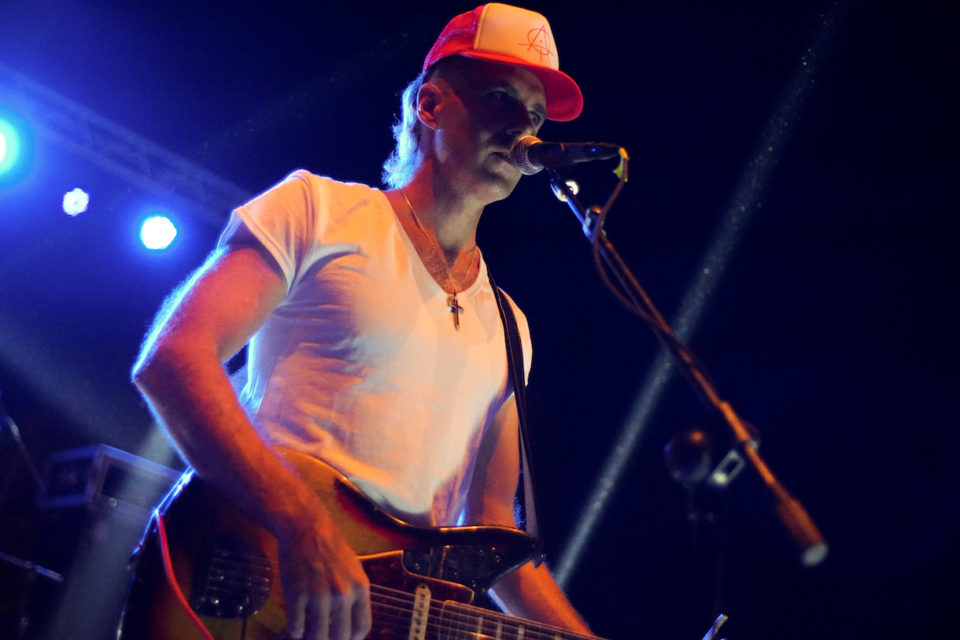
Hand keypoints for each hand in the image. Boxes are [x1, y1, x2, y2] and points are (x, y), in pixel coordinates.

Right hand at [275, 510, 371, 639]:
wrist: (306, 528)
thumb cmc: (330, 548)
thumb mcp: (353, 570)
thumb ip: (354, 595)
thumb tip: (351, 623)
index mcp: (360, 588)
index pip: (362, 627)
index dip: (351, 639)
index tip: (342, 639)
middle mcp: (343, 594)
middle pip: (340, 637)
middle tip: (319, 639)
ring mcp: (320, 594)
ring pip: (316, 636)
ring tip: (303, 637)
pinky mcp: (297, 593)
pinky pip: (296, 627)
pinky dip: (292, 633)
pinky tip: (289, 630)